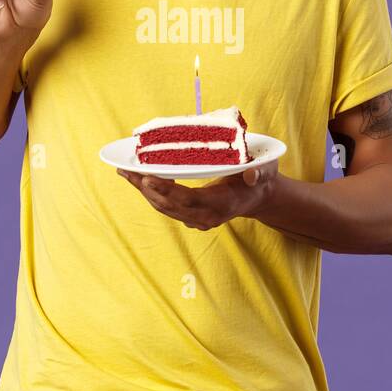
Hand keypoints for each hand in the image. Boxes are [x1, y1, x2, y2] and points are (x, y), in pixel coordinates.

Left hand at [116, 161, 280, 230]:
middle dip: (146, 189)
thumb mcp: (265, 171)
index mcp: (222, 204)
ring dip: (143, 191)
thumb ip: (259, 173)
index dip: (167, 190)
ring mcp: (198, 219)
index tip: (148, 178)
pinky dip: (151, 193)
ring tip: (125, 172)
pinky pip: (166, 206)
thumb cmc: (260, 178)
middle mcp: (207, 216)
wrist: (258, 196)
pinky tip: (138, 179)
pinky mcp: (191, 216)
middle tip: (126, 171)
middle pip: (169, 205)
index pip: (189, 199)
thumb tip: (252, 174)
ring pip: (164, 207)